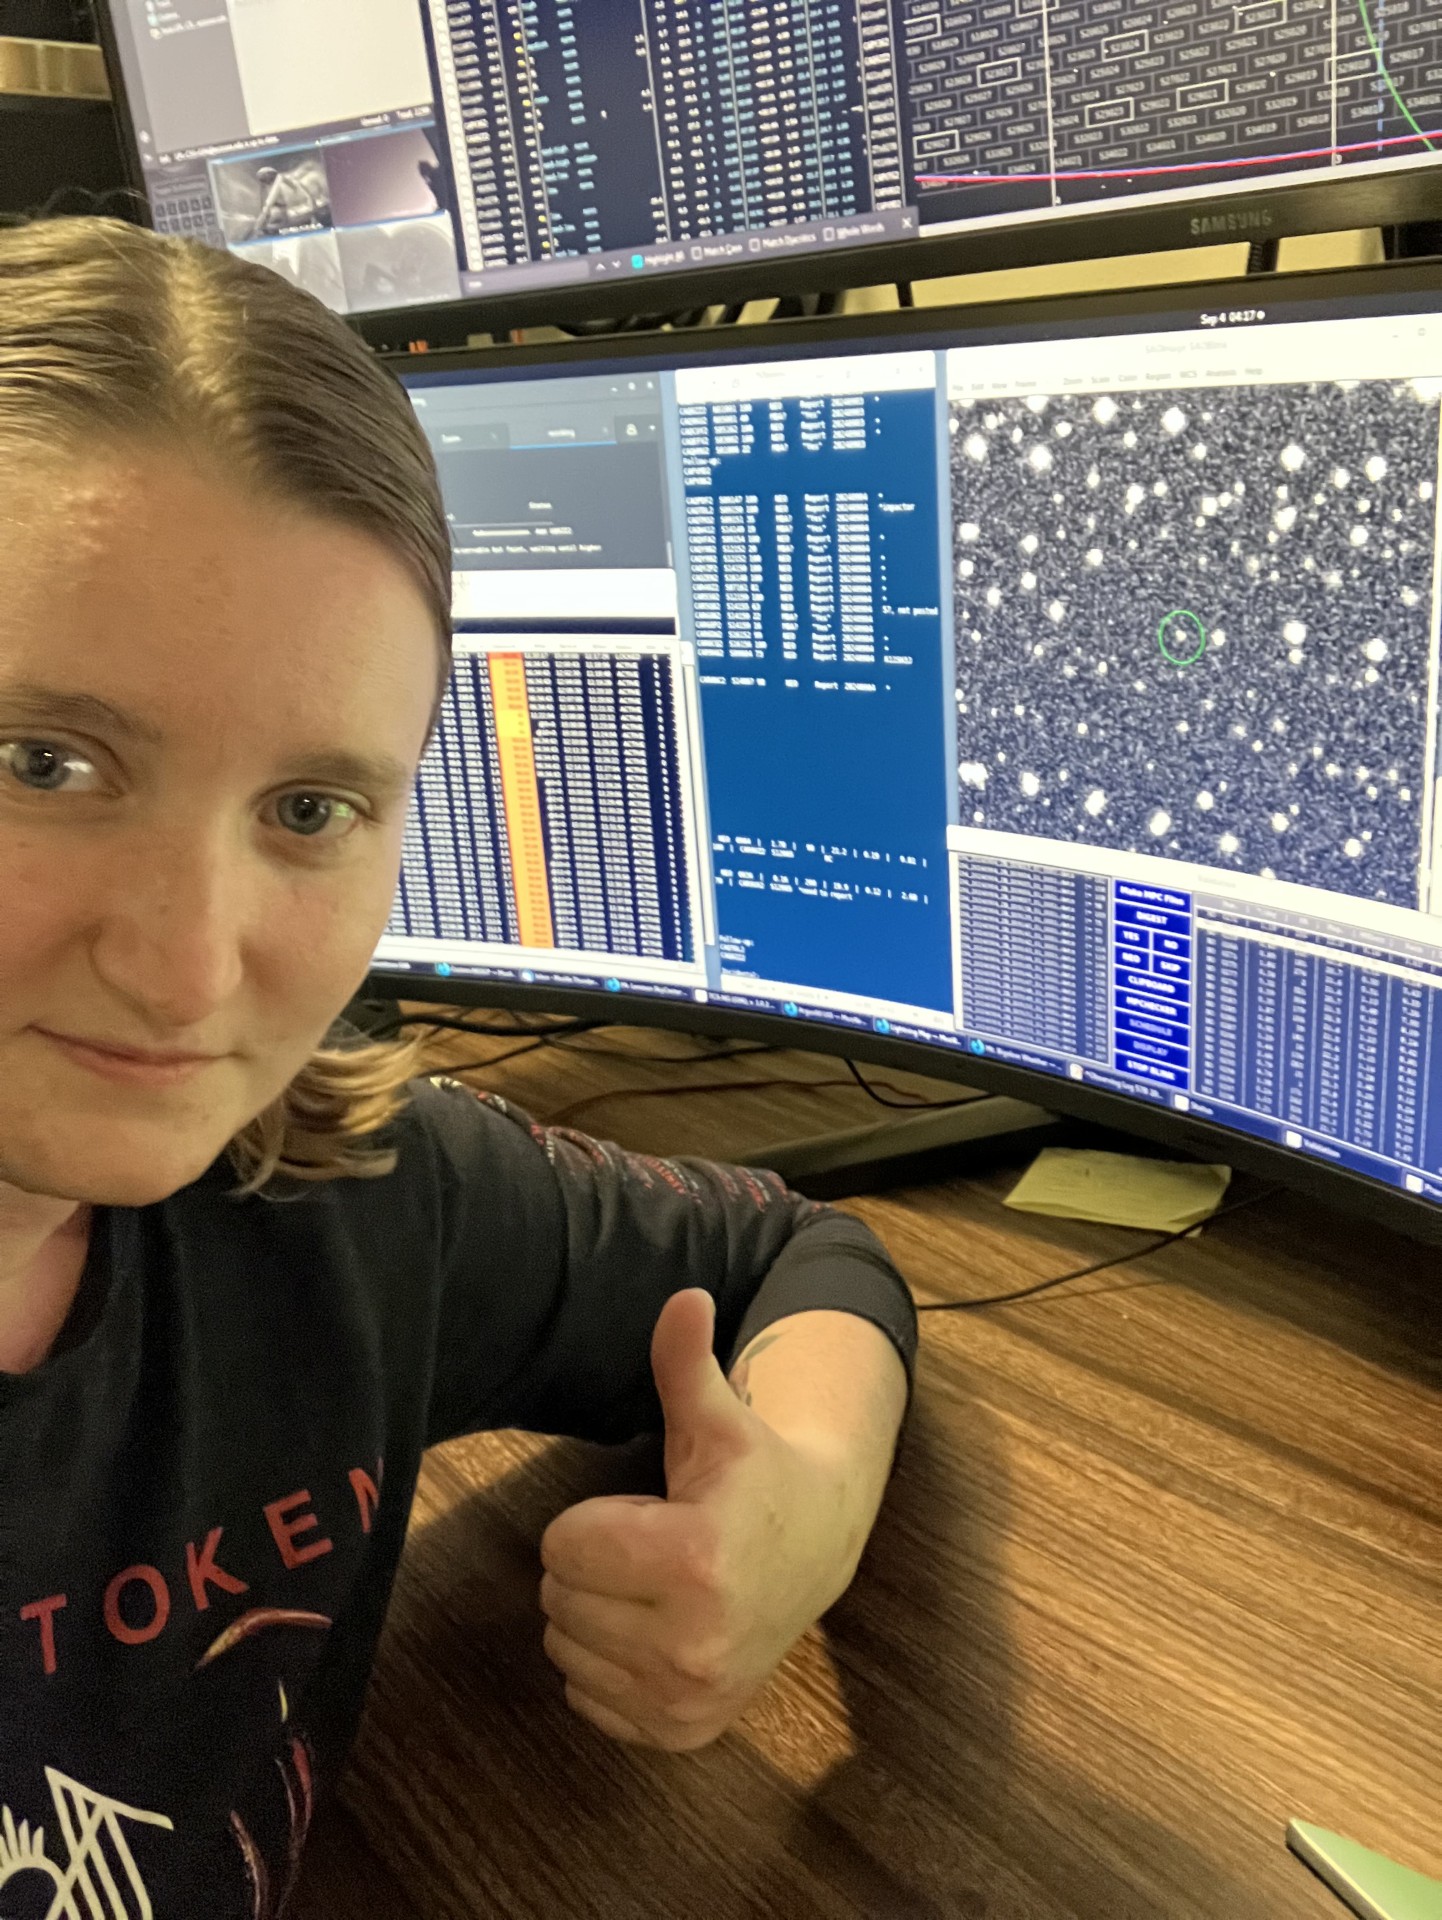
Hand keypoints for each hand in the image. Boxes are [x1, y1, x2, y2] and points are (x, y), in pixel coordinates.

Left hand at [538, 1288, 856, 1750]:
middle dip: (591, 1564)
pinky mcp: (682, 1731)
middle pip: (558, 1600)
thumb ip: (685, 1362)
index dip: (593, 1518)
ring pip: (565, 1650)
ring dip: (595, 1614)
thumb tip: (683, 1296)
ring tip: (654, 1584)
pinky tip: (656, 1628)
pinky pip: (586, 1700)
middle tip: (648, 1545)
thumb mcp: (717, 1419)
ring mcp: (688, 1697)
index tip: (646, 1510)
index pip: (562, 1545)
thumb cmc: (754, 1476)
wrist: (817, 1551)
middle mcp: (692, 1644)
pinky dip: (607, 1665)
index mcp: (694, 1561)